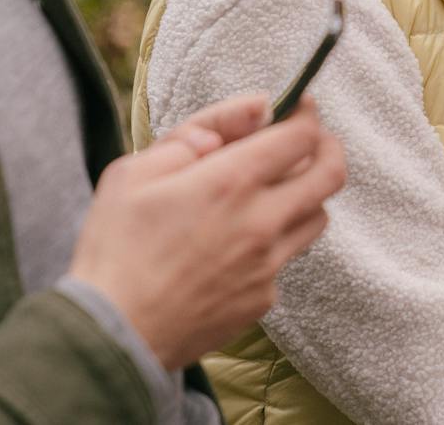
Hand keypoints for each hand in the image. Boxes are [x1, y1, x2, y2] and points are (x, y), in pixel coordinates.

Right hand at [68, 94, 346, 371]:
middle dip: (327, 147)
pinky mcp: (262, 298)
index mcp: (231, 182)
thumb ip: (202, 129)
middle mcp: (262, 222)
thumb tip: (256, 107)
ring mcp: (268, 265)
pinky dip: (275, 240)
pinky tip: (237, 242)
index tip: (297, 107)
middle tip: (309, 140)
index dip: (306, 115)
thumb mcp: (136, 170)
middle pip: (331, 174)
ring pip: (318, 216)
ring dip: (306, 194)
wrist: (111, 335)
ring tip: (274, 189)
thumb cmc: (115, 248)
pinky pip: (287, 258)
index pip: (302, 136)